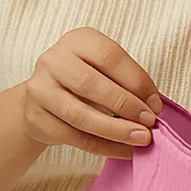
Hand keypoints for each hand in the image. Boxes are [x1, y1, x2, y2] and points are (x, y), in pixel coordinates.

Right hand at [20, 27, 162, 159]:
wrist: (43, 98)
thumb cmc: (86, 78)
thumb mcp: (104, 69)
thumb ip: (126, 81)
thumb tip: (153, 107)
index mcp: (78, 40)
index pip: (110, 57)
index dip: (136, 81)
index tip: (156, 103)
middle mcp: (54, 60)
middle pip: (91, 84)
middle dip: (126, 105)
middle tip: (150, 122)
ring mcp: (39, 89)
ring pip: (80, 115)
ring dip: (116, 130)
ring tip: (141, 138)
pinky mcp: (34, 117)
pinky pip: (73, 137)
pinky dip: (103, 147)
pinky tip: (124, 151)